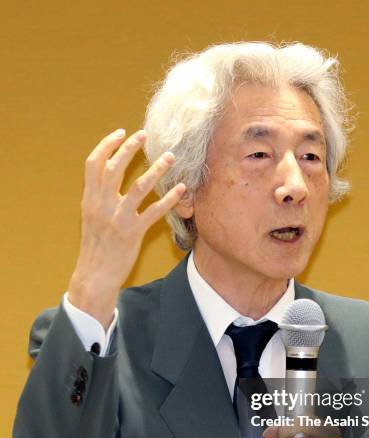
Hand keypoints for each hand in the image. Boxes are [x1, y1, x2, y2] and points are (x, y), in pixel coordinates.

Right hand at [68, 128, 185, 328]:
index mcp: (90, 198)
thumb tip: (109, 174)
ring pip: (139, 187)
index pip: (93, 163)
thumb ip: (99, 195)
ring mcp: (118, 219)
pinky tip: (180, 189)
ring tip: (169, 157)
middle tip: (145, 135)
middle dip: (130, 148)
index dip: (107, 145)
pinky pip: (155, 212)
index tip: (121, 133)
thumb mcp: (91, 216)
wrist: (95, 274)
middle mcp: (102, 205)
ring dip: (156, 169)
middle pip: (115, 168)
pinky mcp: (133, 233)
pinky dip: (169, 198)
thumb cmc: (95, 245)